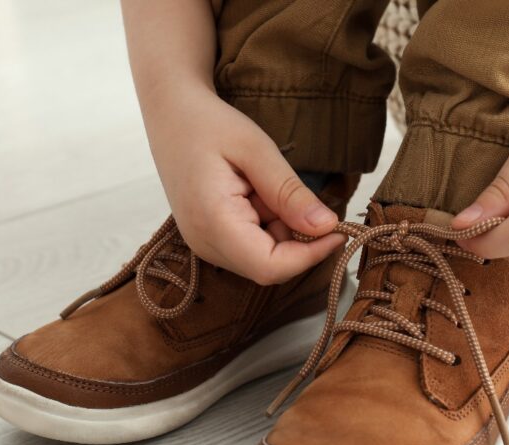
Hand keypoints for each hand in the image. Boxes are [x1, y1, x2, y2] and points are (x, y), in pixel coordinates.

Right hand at [146, 87, 344, 284]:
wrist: (170, 114)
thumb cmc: (208, 124)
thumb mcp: (257, 150)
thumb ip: (290, 193)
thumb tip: (326, 226)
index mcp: (213, 223)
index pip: (270, 266)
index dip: (310, 256)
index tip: (338, 230)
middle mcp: (204, 243)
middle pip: (268, 266)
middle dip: (297, 240)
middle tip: (300, 196)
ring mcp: (204, 244)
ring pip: (262, 258)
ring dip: (282, 230)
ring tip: (267, 186)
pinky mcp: (209, 238)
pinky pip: (250, 247)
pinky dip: (269, 226)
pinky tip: (258, 193)